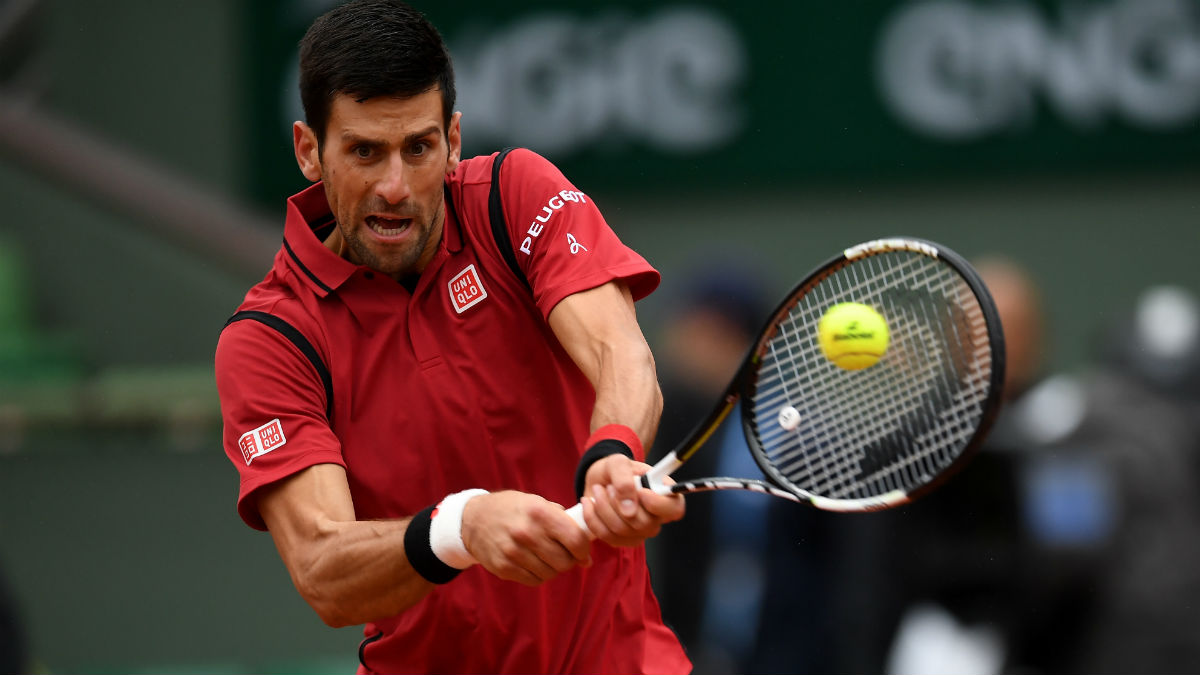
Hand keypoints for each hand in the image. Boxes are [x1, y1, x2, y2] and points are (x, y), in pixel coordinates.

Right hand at [460, 490, 592, 585]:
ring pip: (551, 573)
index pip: (575, 539)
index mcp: (539, 512)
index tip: (583, 551)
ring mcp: (514, 553)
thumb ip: (562, 520)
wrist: (473, 519)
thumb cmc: (512, 509)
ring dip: (554, 568)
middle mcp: (526, 533)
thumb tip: (586, 548)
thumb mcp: (536, 502)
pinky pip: (535, 580)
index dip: (584, 549)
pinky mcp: (504, 568)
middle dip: (570, 560)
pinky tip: (535, 563)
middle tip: (566, 555)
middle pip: (565, 561)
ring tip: (547, 557)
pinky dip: (540, 574)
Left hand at [580, 454, 684, 546]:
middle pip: (644, 524)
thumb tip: (629, 509)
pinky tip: (589, 503)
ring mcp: (640, 532)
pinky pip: (607, 536)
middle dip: (618, 503)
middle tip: (608, 486)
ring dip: (603, 508)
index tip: (641, 492)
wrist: (599, 479)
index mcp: (665, 495)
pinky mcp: (622, 539)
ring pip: (621, 530)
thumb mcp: (618, 462)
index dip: (659, 504)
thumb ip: (625, 478)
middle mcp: (656, 517)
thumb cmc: (616, 469)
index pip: (675, 509)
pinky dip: (592, 518)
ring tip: (598, 490)